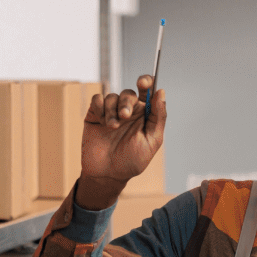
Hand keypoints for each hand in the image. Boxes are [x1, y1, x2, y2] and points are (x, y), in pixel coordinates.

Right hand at [77, 75, 166, 209]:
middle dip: (127, 101)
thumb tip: (161, 92)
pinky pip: (97, 100)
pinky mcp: (95, 115)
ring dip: (112, 110)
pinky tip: (102, 122)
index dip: (147, 82)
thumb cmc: (132, 161)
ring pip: (112, 96)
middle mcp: (128, 112)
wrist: (107, 174)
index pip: (147, 91)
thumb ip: (158, 117)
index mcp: (144, 115)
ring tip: (112, 127)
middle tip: (124, 116)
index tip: (143, 83)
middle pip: (128, 93)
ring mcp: (111, 113)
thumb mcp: (152, 141)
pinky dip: (99, 107)